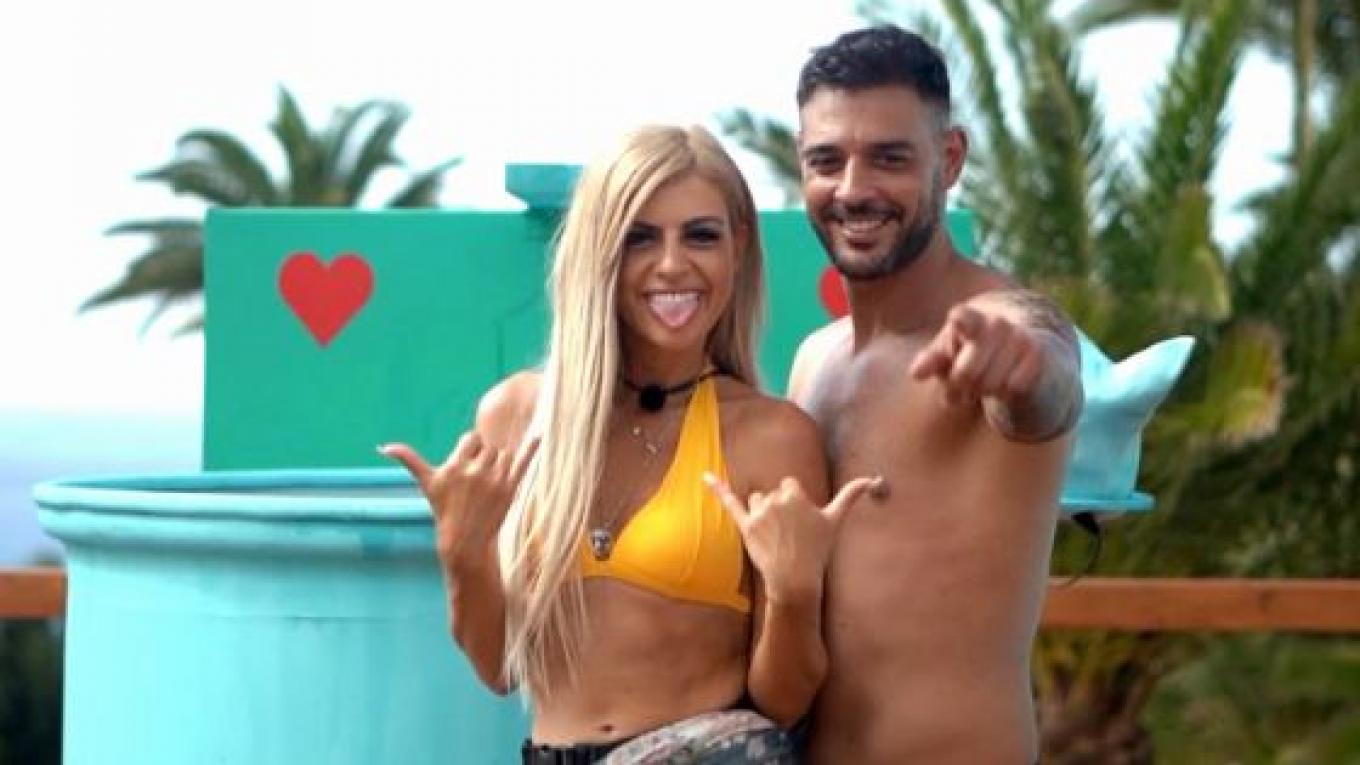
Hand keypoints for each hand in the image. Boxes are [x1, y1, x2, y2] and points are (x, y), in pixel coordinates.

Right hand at [380, 434, 538, 568]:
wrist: (465, 540)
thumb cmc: (444, 509)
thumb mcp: (427, 483)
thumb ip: (409, 460)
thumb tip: (382, 447)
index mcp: (455, 466)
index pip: (471, 439)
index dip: (470, 449)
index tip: (467, 465)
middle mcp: (475, 471)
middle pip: (489, 446)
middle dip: (485, 457)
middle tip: (479, 479)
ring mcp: (495, 480)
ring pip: (504, 453)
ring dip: (500, 462)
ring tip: (490, 483)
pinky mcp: (511, 488)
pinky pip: (523, 462)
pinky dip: (531, 448)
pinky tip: (538, 435)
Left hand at [704, 472, 881, 604]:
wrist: (795, 579)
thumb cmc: (818, 550)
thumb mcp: (835, 520)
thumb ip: (850, 495)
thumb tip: (871, 479)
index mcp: (795, 494)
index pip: (789, 485)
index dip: (794, 504)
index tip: (799, 522)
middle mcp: (775, 500)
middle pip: (772, 494)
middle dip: (778, 510)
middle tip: (789, 535)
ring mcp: (759, 513)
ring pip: (756, 501)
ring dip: (762, 513)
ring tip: (774, 536)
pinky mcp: (745, 526)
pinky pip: (729, 503)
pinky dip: (716, 488)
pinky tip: (704, 477)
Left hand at [909, 304, 1044, 406]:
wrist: (1016, 353)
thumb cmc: (970, 354)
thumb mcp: (948, 356)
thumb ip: (931, 361)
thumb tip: (915, 373)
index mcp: (968, 318)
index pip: (964, 318)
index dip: (960, 322)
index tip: (956, 321)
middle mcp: (995, 323)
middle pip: (966, 373)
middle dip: (958, 388)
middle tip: (959, 389)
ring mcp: (1018, 337)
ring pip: (990, 384)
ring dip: (981, 394)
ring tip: (980, 386)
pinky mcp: (1037, 355)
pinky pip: (1013, 388)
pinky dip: (1004, 395)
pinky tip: (1003, 385)